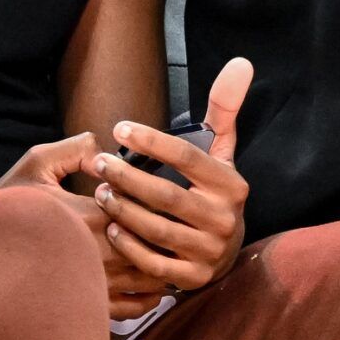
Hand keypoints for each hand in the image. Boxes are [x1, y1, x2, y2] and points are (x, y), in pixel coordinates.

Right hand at [0, 132, 160, 311]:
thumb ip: (75, 149)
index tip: (162, 195)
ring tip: (173, 254)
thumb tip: (106, 149)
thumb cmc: (4, 208)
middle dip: (167, 233)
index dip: (155, 200)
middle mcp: (94, 253)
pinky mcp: (83, 307)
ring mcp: (90, 284)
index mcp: (87, 216)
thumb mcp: (36, 164)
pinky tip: (152, 289)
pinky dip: (147, 299)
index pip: (141, 206)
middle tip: (180, 224)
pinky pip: (128, 309)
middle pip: (151, 243)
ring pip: (146, 277)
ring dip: (163, 265)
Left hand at [92, 58, 252, 305]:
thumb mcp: (221, 151)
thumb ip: (224, 107)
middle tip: (99, 162)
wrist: (224, 252)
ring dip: (122, 209)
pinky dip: (129, 246)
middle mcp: (224, 217)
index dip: (150, 141)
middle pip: (166, 194)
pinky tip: (111, 228)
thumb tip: (241, 62)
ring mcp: (209, 251)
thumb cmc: (212, 191)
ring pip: (156, 229)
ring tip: (99, 190)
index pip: (186, 156)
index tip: (119, 128)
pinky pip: (153, 263)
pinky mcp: (193, 278)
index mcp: (231, 183)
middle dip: (127, 177)